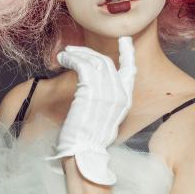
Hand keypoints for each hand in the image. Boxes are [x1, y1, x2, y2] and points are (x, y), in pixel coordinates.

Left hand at [45, 36, 136, 185]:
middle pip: (107, 62)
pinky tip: (62, 59)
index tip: (125, 40)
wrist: (82, 153)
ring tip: (64, 55)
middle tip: (72, 50)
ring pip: (94, 61)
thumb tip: (92, 88)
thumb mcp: (103, 119)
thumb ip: (104, 102)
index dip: (128, 54)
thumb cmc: (87, 140)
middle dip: (88, 52)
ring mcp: (106, 93)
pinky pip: (83, 66)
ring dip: (77, 54)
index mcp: (125, 101)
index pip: (131, 71)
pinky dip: (72, 59)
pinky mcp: (91, 92)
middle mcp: (119, 95)